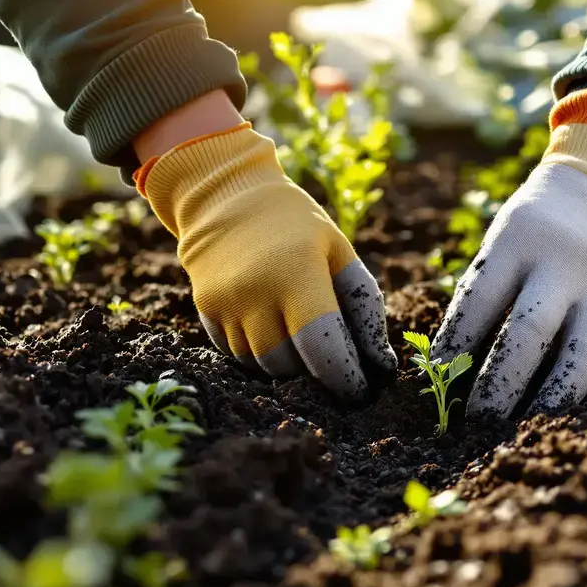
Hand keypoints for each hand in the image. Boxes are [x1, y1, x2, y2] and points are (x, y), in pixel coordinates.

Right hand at [137, 123, 395, 397]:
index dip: (343, 378)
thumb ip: (364, 306)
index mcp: (297, 274)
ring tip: (298, 336)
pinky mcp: (205, 311)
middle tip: (328, 357)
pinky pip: (238, 354)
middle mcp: (255, 293)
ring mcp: (225, 304)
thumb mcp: (339, 250)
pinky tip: (270, 326)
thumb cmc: (296, 225)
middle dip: (314, 370)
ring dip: (287, 364)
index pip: (322, 348)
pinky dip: (259, 354)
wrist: (225, 197)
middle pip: (290, 364)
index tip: (359, 390)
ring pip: (262, 365)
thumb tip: (381, 365)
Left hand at [431, 163, 586, 417]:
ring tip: (529, 426)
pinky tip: (581, 412)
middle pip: (531, 331)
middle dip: (502, 383)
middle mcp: (565, 265)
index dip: (454, 344)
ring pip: (584, 353)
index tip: (439, 379)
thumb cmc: (529, 237)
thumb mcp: (498, 246)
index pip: (479, 301)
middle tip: (480, 421)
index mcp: (516, 245)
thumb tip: (445, 373)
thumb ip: (480, 300)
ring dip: (555, 396)